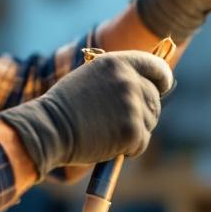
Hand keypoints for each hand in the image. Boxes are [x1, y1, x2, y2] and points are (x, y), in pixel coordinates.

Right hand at [0, 51, 173, 177]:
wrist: (49, 128)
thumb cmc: (65, 107)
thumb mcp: (91, 78)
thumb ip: (117, 78)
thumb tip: (144, 86)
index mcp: (118, 62)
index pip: (156, 67)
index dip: (161, 79)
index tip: (161, 88)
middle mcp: (129, 80)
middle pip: (155, 99)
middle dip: (143, 113)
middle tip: (119, 122)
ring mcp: (132, 105)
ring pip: (149, 123)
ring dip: (134, 131)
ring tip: (107, 132)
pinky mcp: (132, 131)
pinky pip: (142, 143)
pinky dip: (129, 149)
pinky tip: (107, 144)